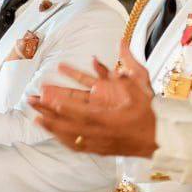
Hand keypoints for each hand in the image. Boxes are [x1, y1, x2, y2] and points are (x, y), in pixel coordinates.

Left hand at [28, 40, 158, 157]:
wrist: (158, 138)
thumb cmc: (149, 111)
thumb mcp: (142, 83)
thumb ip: (129, 63)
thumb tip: (121, 42)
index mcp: (108, 114)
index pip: (80, 108)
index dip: (62, 104)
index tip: (48, 98)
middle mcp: (99, 130)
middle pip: (68, 122)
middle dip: (48, 112)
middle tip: (32, 104)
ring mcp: (97, 141)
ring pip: (69, 135)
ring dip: (52, 127)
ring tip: (35, 120)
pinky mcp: (98, 149)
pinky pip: (75, 146)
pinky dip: (63, 139)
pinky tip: (52, 134)